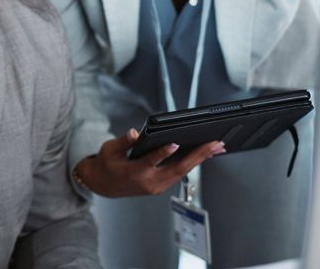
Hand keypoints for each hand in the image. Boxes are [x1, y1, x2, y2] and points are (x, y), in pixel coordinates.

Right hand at [73, 129, 225, 197]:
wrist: (103, 185)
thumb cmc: (106, 164)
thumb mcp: (109, 149)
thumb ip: (124, 141)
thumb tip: (134, 133)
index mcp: (134, 172)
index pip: (151, 161)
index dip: (163, 153)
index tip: (175, 144)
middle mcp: (148, 182)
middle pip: (177, 168)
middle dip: (198, 155)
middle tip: (214, 144)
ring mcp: (156, 187)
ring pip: (182, 172)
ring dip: (200, 159)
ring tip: (216, 147)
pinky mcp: (160, 186)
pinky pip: (179, 174)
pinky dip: (192, 163)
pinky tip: (203, 154)